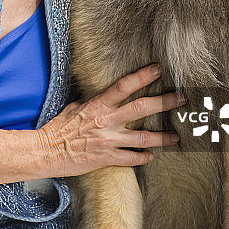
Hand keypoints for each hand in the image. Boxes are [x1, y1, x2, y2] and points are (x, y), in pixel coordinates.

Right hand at [35, 65, 184, 177]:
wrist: (46, 151)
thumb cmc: (60, 128)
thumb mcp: (76, 106)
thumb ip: (95, 100)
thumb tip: (107, 93)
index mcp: (98, 105)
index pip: (124, 86)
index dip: (142, 76)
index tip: (158, 70)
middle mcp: (107, 120)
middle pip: (141, 107)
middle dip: (164, 102)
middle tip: (181, 99)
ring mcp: (109, 140)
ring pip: (143, 137)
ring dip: (163, 136)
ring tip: (177, 135)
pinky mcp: (107, 158)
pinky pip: (131, 158)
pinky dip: (144, 157)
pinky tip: (152, 155)